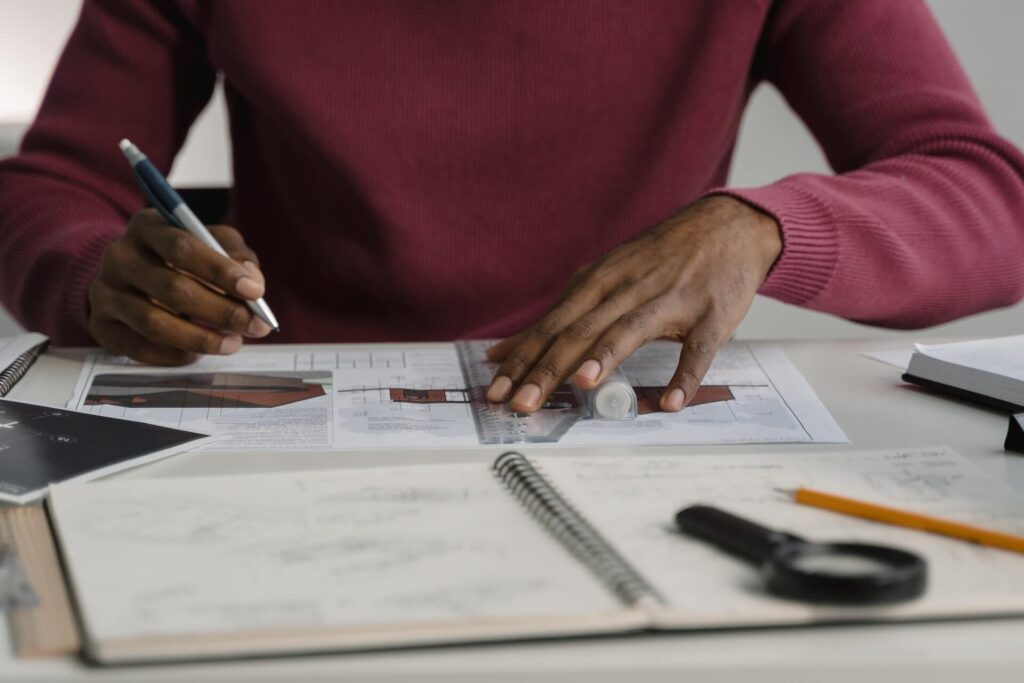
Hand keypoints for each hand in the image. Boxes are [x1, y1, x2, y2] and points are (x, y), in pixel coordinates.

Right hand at [89, 208, 271, 364]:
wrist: (131, 276)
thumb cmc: (182, 258)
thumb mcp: (212, 242)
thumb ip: (236, 255)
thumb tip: (253, 281)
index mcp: (147, 226)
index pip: (183, 247)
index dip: (220, 270)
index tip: (255, 291)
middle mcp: (119, 256)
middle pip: (171, 287)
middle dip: (220, 311)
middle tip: (254, 326)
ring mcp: (104, 292)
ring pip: (153, 322)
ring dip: (200, 338)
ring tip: (232, 344)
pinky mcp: (101, 325)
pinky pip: (138, 347)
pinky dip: (173, 355)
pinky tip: (197, 354)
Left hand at [485, 196, 781, 412]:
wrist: (726, 226)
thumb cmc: (657, 260)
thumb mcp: (602, 278)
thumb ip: (558, 317)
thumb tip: (504, 352)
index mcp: (598, 282)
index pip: (550, 325)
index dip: (521, 359)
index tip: (494, 390)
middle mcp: (628, 289)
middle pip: (580, 331)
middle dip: (548, 368)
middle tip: (521, 403)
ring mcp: (671, 300)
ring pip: (631, 330)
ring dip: (606, 357)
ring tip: (582, 385)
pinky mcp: (711, 315)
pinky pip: (697, 349)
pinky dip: (686, 374)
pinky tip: (671, 401)